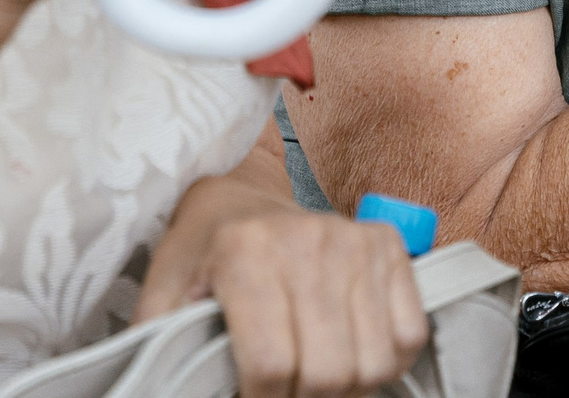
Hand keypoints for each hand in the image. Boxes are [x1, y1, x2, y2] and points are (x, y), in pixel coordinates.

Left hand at [149, 201, 428, 397]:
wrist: (239, 190)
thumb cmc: (203, 249)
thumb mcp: (165, 289)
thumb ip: (159, 341)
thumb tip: (166, 389)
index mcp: (244, 253)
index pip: (271, 365)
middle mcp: (305, 242)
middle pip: (327, 372)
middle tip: (284, 394)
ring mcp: (353, 241)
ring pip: (373, 363)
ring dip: (347, 389)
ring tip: (314, 377)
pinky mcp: (387, 245)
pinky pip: (409, 336)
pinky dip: (387, 361)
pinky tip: (351, 352)